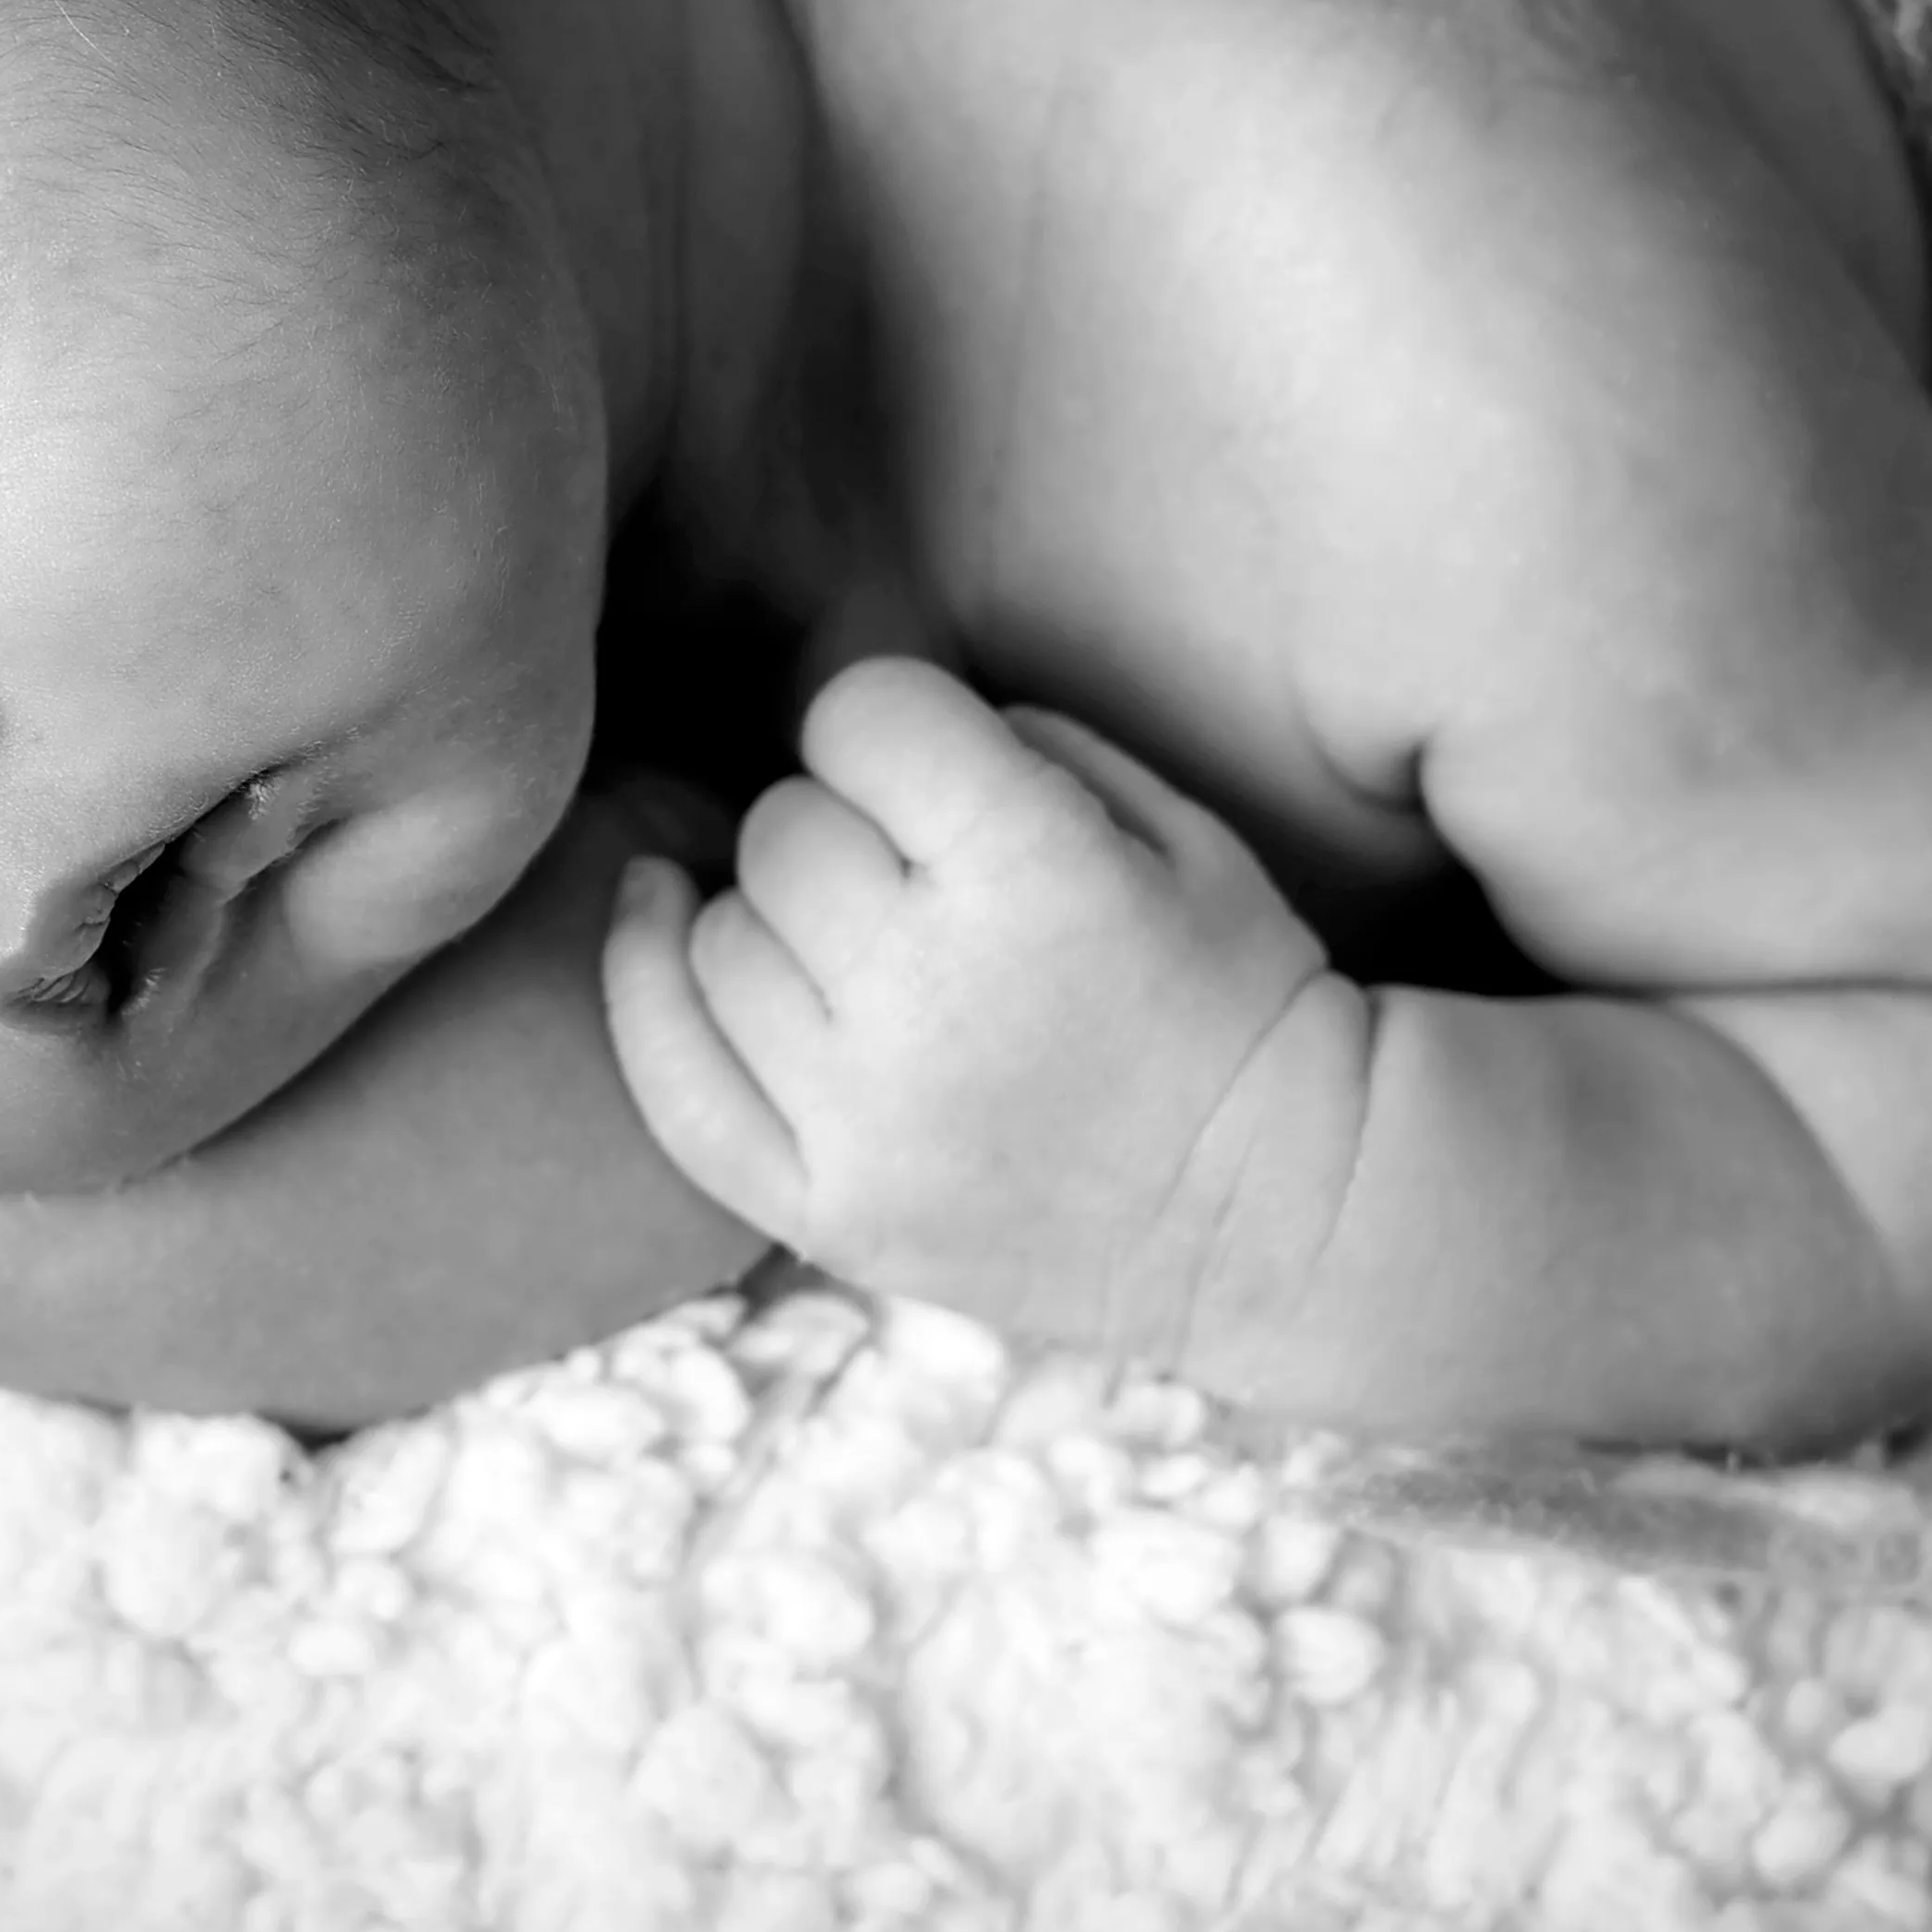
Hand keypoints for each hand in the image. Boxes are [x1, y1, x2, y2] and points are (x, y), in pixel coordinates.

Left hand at [596, 658, 1375, 1372]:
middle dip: (847, 828)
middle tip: (924, 881)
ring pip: (719, 938)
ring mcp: (865, 1118)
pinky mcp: (826, 1210)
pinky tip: (658, 916)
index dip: (897, 728)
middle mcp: (928, 994)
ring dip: (777, 919)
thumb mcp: (1175, 823)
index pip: (859, 718)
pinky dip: (648, 989)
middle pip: (784, 830)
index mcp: (1032, 874)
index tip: (939, 775)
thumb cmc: (1237, 993)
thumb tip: (861, 719)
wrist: (1284, 1214)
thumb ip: (1019, 743)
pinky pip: (674, 1079)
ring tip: (863, 948)